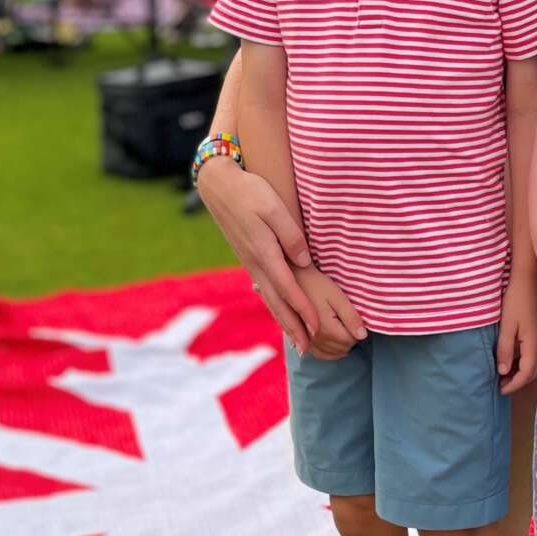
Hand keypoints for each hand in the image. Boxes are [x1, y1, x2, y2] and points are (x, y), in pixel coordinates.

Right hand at [196, 159, 318, 350]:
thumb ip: (291, 235)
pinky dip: (273, 305)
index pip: (288, 288)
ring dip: (283, 320)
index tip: (317, 327)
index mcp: (264, 252)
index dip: (303, 309)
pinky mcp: (248, 257)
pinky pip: (264, 288)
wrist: (219, 185)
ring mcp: (250, 262)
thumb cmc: (251, 191)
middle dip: (293, 326)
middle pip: (277, 301)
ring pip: (269, 297)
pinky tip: (279, 311)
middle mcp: (256, 262)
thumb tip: (305, 262)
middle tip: (306, 349)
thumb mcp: (275, 207)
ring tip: (296, 340)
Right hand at [295, 266, 366, 359]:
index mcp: (326, 330)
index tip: (352, 317)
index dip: (356, 331)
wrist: (292, 280)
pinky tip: (330, 340)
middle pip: (341, 349)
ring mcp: (305, 342)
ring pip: (330, 354)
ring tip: (340, 328)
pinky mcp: (298, 341)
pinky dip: (327, 350)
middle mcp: (314, 340)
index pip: (350, 341)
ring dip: (339, 345)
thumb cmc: (316, 284)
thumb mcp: (337, 296)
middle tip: (346, 321)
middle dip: (348, 338)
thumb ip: (351, 317)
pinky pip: (317, 354)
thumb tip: (363, 335)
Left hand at [496, 279, 536, 396]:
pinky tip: (514, 357)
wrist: (530, 278)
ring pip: (535, 362)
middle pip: (533, 371)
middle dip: (518, 381)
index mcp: (534, 345)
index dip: (513, 385)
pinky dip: (525, 361)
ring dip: (522, 371)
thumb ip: (505, 350)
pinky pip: (535, 353)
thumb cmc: (516, 300)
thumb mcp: (507, 325)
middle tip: (501, 385)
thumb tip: (504, 372)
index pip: (526, 374)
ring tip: (505, 374)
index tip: (500, 390)